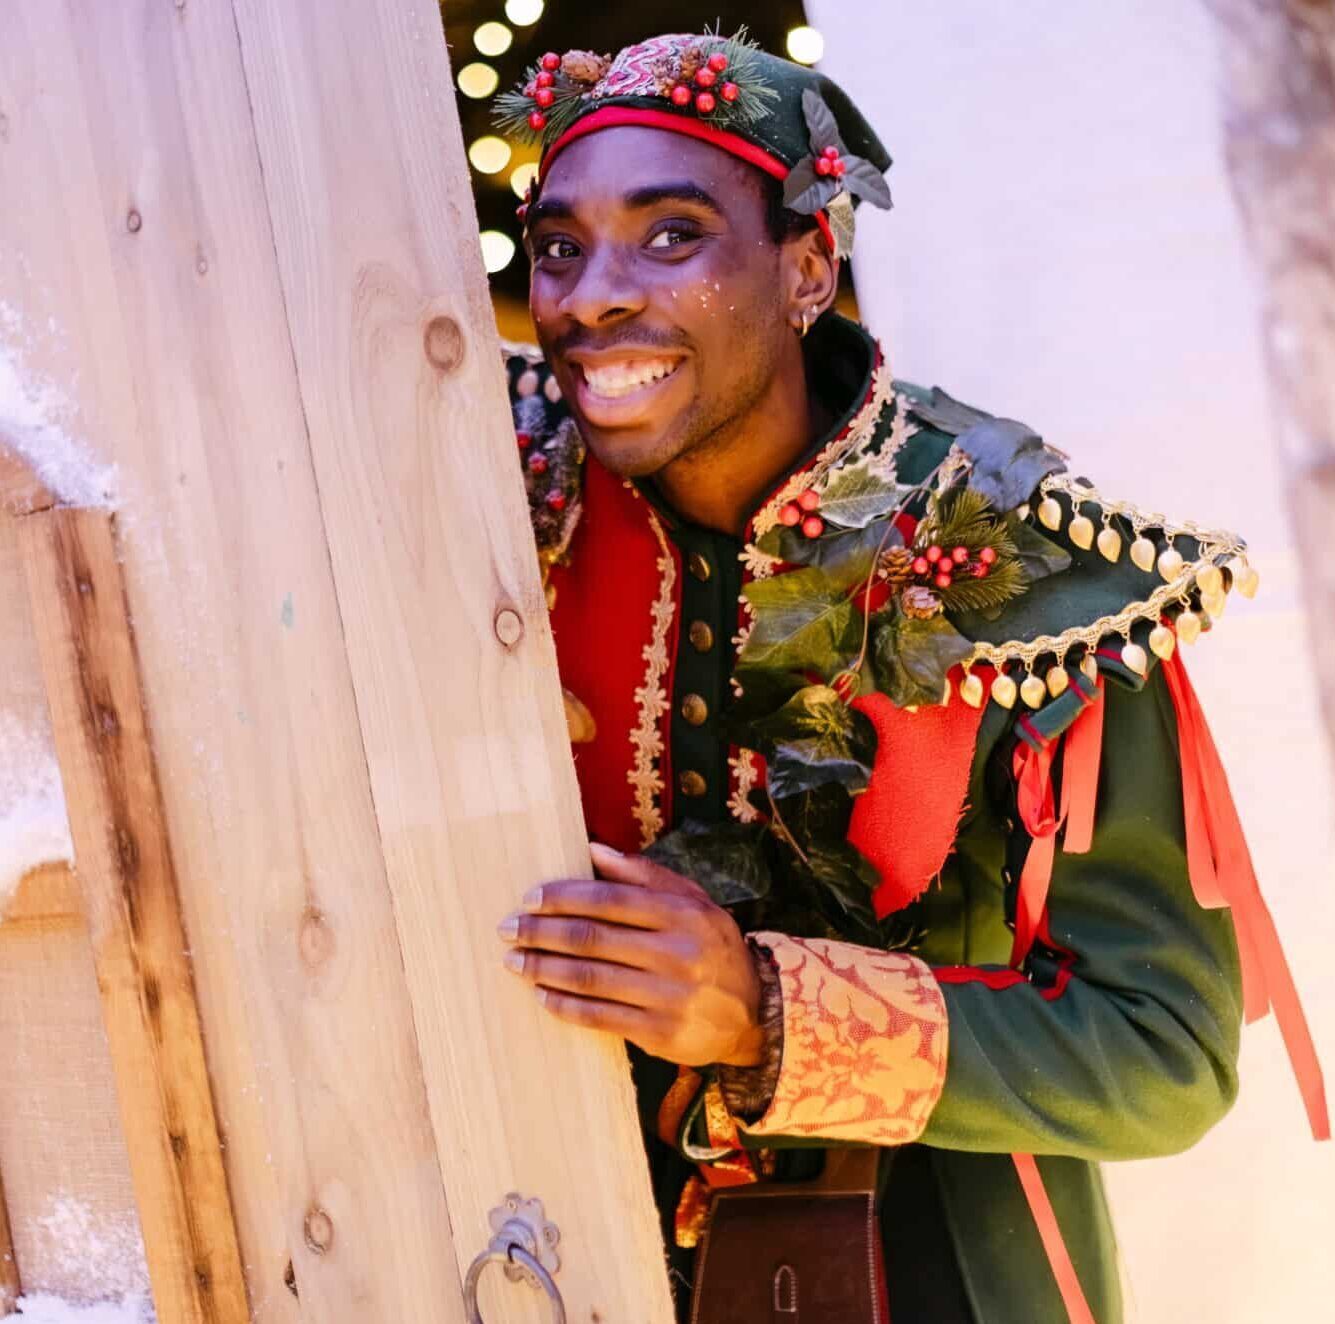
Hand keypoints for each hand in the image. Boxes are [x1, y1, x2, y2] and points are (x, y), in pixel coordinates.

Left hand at [498, 842, 765, 1067]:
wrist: (754, 1010)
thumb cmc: (712, 945)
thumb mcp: (693, 900)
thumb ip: (644, 874)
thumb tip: (593, 849)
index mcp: (683, 914)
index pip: (610, 900)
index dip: (564, 897)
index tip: (529, 898)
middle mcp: (677, 954)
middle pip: (594, 939)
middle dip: (542, 933)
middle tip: (508, 930)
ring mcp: (669, 997)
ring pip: (592, 979)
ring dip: (544, 969)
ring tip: (514, 962)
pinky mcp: (660, 1034)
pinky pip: (601, 1018)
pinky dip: (566, 1005)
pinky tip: (542, 995)